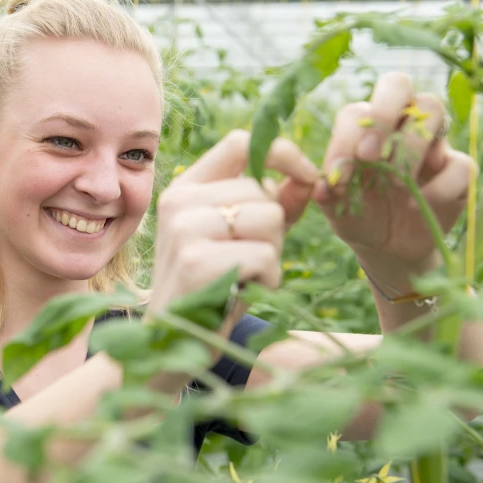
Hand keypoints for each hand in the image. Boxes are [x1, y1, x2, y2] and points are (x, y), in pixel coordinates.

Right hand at [147, 130, 318, 362]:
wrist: (173, 339)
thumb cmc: (214, 284)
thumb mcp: (240, 237)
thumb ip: (273, 204)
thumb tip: (310, 179)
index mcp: (186, 187)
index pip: (240, 143)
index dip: (282, 154)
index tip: (307, 176)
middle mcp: (178, 199)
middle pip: (263, 190)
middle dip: (275, 228)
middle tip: (248, 258)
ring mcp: (183, 228)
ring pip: (269, 219)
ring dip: (272, 254)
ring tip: (244, 274)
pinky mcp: (196, 260)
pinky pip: (264, 255)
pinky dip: (267, 278)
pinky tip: (240, 290)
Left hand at [313, 72, 475, 288]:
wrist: (387, 249)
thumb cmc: (359, 218)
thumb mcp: (338, 213)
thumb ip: (328, 198)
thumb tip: (322, 188)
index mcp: (364, 129)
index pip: (357, 112)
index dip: (347, 137)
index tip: (340, 172)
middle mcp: (398, 125)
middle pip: (397, 85)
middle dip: (382, 111)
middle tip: (369, 154)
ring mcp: (431, 143)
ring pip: (432, 109)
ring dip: (410, 144)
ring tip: (394, 184)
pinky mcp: (458, 170)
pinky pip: (460, 164)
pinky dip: (438, 187)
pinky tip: (416, 205)